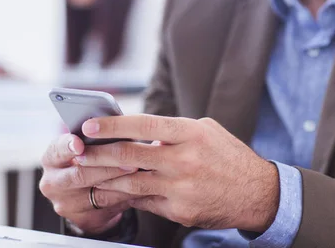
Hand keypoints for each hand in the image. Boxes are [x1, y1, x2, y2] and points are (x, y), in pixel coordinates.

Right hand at [39, 133, 138, 233]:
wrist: (84, 193)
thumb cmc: (88, 158)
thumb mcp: (84, 145)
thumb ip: (91, 135)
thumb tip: (109, 119)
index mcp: (51, 158)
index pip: (56, 150)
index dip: (67, 146)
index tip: (79, 143)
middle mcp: (53, 182)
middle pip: (80, 175)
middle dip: (107, 166)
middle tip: (129, 159)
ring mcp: (66, 203)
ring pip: (97, 194)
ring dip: (122, 183)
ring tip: (140, 173)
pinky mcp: (81, 218)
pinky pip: (108, 208)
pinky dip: (126, 196)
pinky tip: (139, 187)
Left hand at [77, 115, 279, 231]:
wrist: (256, 193)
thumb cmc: (228, 156)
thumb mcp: (206, 131)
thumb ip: (173, 131)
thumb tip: (142, 134)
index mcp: (190, 134)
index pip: (144, 125)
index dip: (114, 125)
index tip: (90, 124)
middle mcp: (184, 160)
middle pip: (130, 156)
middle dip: (98, 153)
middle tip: (77, 151)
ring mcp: (181, 188)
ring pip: (131, 183)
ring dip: (103, 178)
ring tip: (83, 173)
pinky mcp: (179, 210)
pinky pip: (144, 202)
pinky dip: (124, 196)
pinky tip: (108, 191)